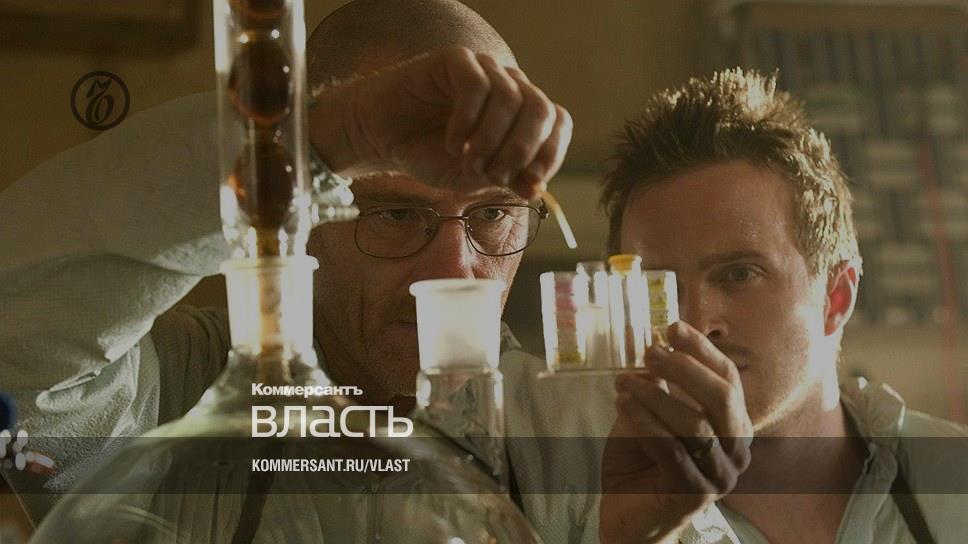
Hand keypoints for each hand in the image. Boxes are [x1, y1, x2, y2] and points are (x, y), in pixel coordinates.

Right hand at [309, 47, 571, 199]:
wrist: (381, 138)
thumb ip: (505, 179)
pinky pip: (476, 85)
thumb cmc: (428, 154)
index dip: (551, 152)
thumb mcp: (471, 178)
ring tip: (467, 161)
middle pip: (541, 108)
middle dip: (523, 148)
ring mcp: (483, 69)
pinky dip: (467, 121)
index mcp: (520, 113)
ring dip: (491, 139)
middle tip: (494, 174)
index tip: (532, 180)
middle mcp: (508, 85)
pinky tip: (452, 142)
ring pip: (510, 97)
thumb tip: (537, 188)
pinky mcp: (455, 60)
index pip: (558, 122)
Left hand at [599, 321, 753, 543]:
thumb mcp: (649, 413)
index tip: (671, 326)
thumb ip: (655, 384)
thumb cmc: (641, 462)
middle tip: (649, 351)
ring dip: (656, 396)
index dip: (702, 349)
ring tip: (624, 380)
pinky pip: (671, 450)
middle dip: (684, 367)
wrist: (628, 517)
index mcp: (733, 424)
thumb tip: (647, 344)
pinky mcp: (696, 494)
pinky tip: (623, 405)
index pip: (727, 378)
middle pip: (722, 396)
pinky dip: (645, 423)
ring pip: (695, 424)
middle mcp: (736, 449)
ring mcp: (720, 475)